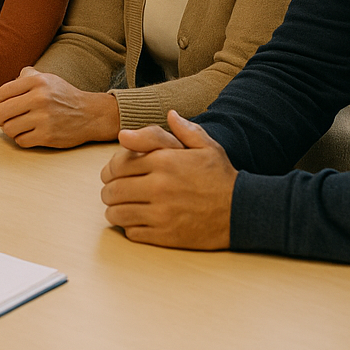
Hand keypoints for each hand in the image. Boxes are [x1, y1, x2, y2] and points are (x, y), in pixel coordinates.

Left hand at [0, 67, 119, 147]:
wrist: (91, 114)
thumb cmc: (64, 96)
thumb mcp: (47, 78)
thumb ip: (26, 76)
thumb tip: (9, 83)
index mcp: (37, 81)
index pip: (1, 94)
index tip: (0, 106)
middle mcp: (39, 98)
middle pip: (0, 112)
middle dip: (0, 118)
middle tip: (6, 119)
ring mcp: (44, 118)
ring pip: (8, 129)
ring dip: (11, 129)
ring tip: (19, 126)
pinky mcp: (48, 136)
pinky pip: (20, 141)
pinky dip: (22, 139)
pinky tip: (29, 133)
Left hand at [99, 110, 236, 248]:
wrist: (241, 211)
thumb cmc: (220, 177)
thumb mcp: (206, 146)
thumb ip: (183, 129)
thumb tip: (168, 114)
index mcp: (164, 161)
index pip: (118, 165)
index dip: (109, 171)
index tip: (111, 175)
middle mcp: (159, 186)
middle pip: (113, 190)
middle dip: (108, 191)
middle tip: (111, 193)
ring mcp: (161, 213)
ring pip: (117, 213)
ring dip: (114, 211)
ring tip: (119, 208)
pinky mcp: (165, 235)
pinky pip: (132, 232)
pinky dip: (128, 227)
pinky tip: (135, 222)